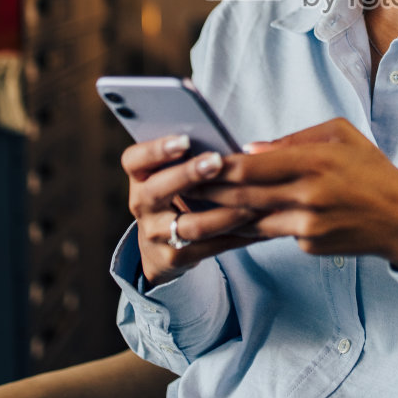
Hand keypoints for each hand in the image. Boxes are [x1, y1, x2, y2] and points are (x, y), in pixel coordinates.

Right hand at [123, 134, 259, 287]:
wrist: (160, 247)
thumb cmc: (177, 194)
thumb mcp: (173, 174)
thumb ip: (192, 158)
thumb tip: (234, 144)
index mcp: (140, 177)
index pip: (134, 160)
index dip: (156, 150)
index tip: (184, 140)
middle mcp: (142, 205)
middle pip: (157, 190)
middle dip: (188, 174)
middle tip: (217, 161)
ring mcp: (155, 234)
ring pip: (190, 225)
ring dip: (225, 213)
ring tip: (254, 201)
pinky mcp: (174, 258)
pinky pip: (210, 246)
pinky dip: (239, 235)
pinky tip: (263, 224)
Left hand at [192, 118, 397, 276]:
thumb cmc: (370, 170)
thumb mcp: (340, 137)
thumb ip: (294, 140)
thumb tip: (250, 148)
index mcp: (315, 161)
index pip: (254, 164)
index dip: (220, 165)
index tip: (196, 161)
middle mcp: (309, 195)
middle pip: (245, 195)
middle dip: (209, 192)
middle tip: (181, 187)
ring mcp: (309, 225)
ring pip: (251, 220)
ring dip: (221, 215)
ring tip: (193, 207)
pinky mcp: (310, 246)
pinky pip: (274, 233)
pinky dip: (252, 227)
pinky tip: (229, 224)